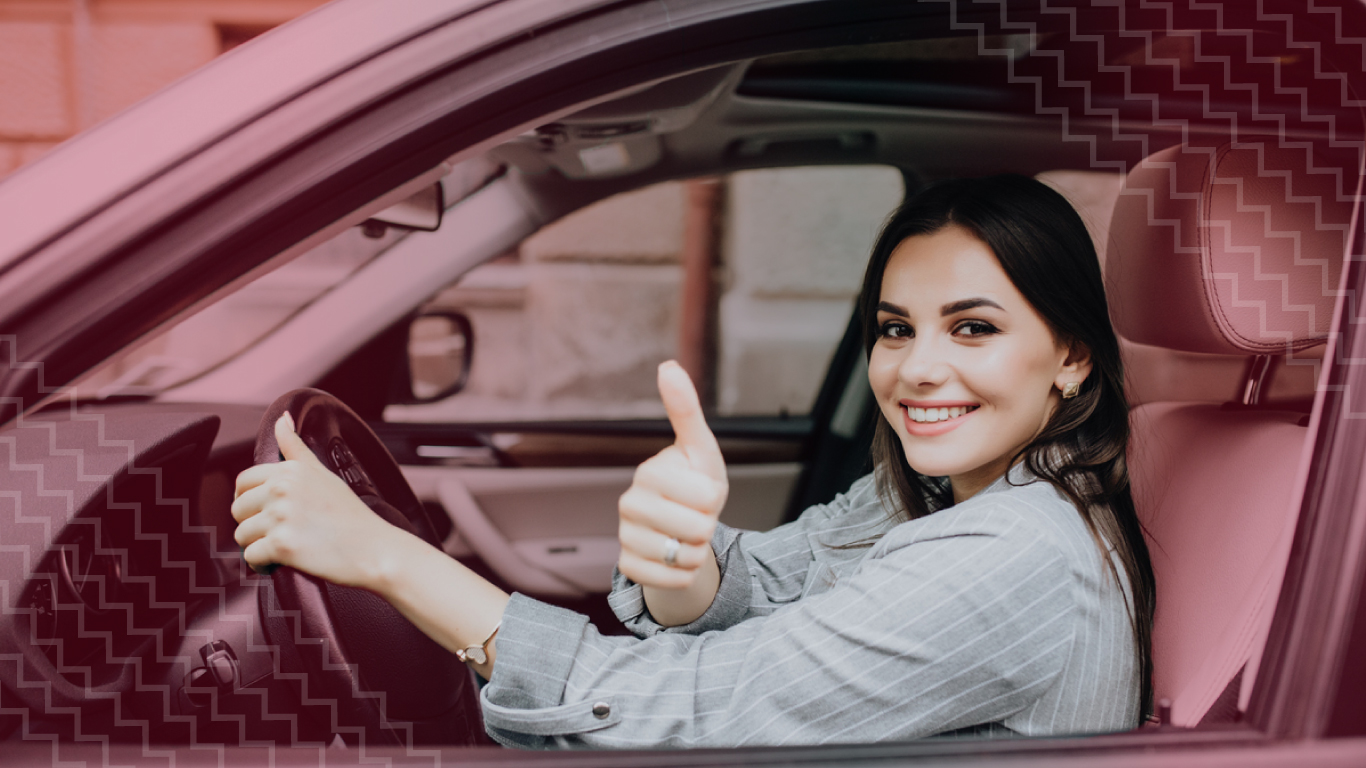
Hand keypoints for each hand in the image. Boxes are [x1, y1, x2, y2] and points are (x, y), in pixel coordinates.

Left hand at [232, 412, 404, 587]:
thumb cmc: (350, 515)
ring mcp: (280, 517)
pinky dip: (262, 564)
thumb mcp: (323, 473)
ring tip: (283, 547)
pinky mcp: (281, 545)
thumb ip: (295, 446)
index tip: (264, 512)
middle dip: (253, 524)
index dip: (249, 500)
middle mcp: (281, 490)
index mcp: (289, 470)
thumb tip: (281, 419)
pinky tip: (281, 562)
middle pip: (238, 510)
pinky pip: (251, 557)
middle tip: (280, 532)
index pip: (243, 482)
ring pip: (242, 535)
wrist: (373, 549)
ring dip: (258, 546)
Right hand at [617, 361, 728, 589]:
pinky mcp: (627, 567)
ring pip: (685, 558)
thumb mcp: (700, 449)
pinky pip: (671, 580)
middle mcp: (628, 503)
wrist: (683, 529)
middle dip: (709, 528)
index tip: (702, 490)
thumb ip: (686, 409)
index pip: (705, 495)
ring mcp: (624, 536)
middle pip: (697, 529)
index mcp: (648, 472)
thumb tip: (667, 365)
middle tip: (696, 516)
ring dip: (698, 552)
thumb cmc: (694, 483)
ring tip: (686, 536)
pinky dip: (685, 576)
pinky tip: (675, 559)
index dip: (714, 497)